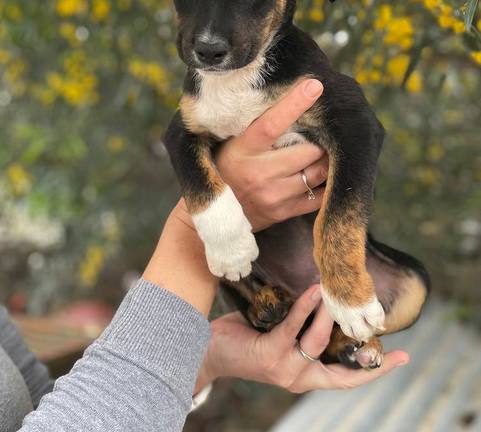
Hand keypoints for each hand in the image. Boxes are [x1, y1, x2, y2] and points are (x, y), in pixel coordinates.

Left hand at [195, 286, 408, 393]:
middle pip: (343, 366)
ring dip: (329, 313)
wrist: (210, 351)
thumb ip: (304, 328)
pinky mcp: (271, 354)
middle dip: (364, 346)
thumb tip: (327, 297)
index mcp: (308, 376)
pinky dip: (305, 306)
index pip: (349, 378)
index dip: (376, 369)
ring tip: (337, 290)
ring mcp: (286, 369)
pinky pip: (294, 327)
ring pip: (319, 340)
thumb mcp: (283, 338)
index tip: (402, 357)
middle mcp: (301, 379)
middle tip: (380, 321)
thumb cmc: (248, 338)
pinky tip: (313, 291)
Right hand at [215, 79, 328, 231]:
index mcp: (242, 150)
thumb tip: (290, 98)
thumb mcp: (233, 143)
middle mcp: (258, 174)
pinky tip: (326, 173)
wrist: (215, 212)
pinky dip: (327, 184)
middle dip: (322, 139)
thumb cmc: (226, 166)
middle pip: (307, 152)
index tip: (314, 86)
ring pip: (317, 173)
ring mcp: (272, 196)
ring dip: (328, 160)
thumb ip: (257, 127)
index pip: (271, 124)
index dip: (294, 104)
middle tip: (328, 129)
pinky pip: (318, 197)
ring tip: (329, 150)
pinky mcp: (283, 212)